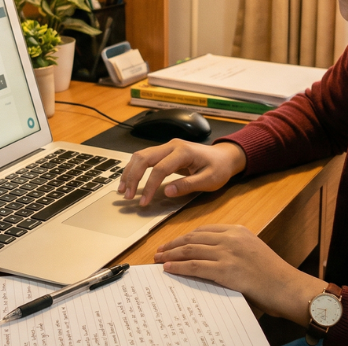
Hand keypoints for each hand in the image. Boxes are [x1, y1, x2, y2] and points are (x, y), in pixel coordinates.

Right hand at [118, 140, 246, 205]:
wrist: (224, 156)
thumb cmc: (219, 168)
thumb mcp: (209, 180)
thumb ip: (188, 185)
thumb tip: (167, 191)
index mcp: (183, 152)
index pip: (160, 169)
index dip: (149, 186)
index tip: (144, 202)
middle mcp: (172, 146)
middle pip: (144, 158)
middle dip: (133, 177)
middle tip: (127, 196)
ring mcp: (167, 147)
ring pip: (141, 155)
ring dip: (130, 172)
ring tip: (123, 189)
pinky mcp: (165, 152)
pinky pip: (145, 157)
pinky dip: (135, 169)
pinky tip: (129, 180)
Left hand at [154, 225, 326, 324]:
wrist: (287, 287)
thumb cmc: (273, 275)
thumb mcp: (252, 252)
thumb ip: (232, 249)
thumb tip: (209, 257)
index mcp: (238, 231)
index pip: (203, 230)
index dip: (184, 236)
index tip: (173, 242)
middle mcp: (231, 238)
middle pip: (193, 238)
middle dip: (173, 244)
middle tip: (159, 250)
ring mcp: (227, 253)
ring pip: (190, 250)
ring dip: (170, 254)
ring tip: (159, 259)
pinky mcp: (225, 270)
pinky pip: (194, 266)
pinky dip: (178, 266)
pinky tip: (168, 268)